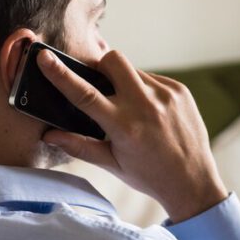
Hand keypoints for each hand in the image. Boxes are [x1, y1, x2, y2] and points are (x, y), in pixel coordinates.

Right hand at [37, 49, 227, 222]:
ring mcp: (166, 96)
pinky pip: (154, 79)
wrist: (193, 182)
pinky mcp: (180, 91)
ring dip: (125, 83)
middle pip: (112, 61)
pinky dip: (146, 91)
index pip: (84, 94)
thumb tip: (49, 135)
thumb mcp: (112, 164)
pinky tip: (151, 114)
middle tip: (102, 87)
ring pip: (134, 70)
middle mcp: (145, 106)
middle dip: (101, 67)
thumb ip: (79, 146)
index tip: (45, 57)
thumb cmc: (150, 176)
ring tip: (133, 110)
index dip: (61, 74)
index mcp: (123, 127)